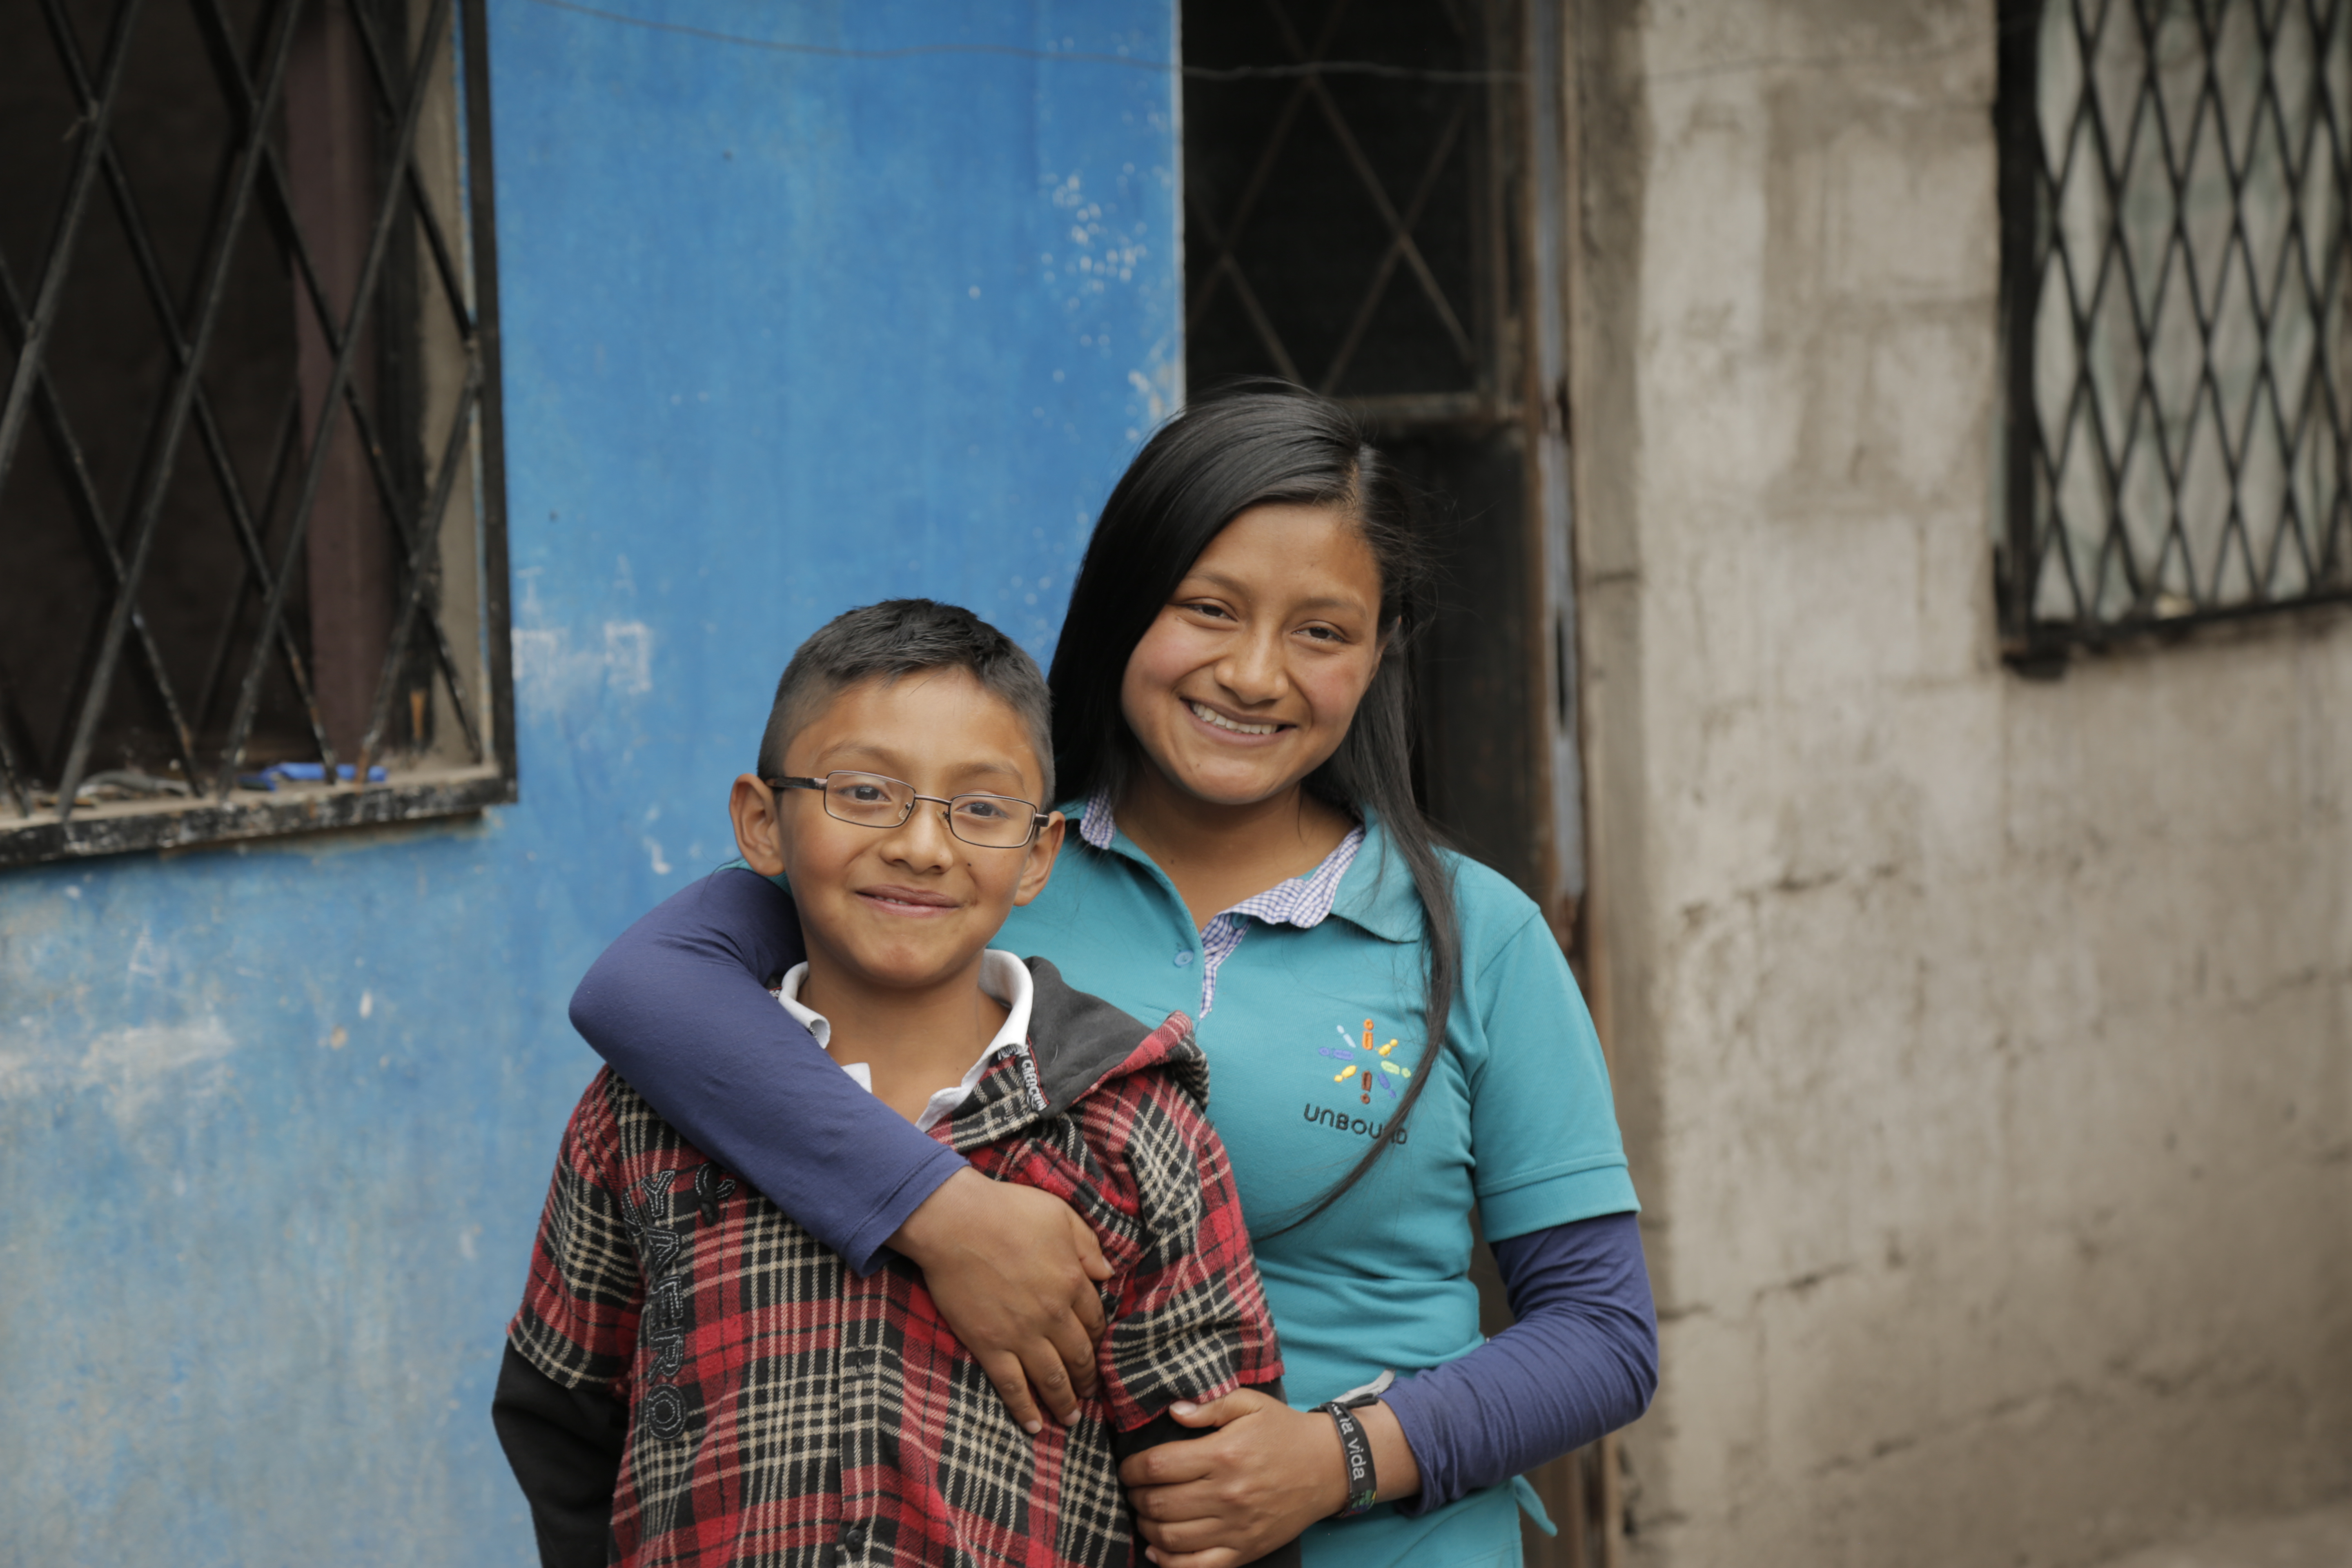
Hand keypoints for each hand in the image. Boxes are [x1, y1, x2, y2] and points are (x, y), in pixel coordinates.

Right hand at [890, 1168, 1111, 1432]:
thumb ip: (1088, 1245)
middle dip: (1088, 1379)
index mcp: (1073, 1282)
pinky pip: (1012, 1386)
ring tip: (1072, 1419)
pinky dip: (1025, 1410)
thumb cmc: (1007, 1210)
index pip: (1095, 1321)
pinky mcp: (989, 1345)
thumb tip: (1109, 1272)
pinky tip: (1034, 1426)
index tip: (1099, 1351)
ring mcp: (1021, 1334)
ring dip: (1065, 1402)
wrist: (955, 1222)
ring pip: (1052, 1378)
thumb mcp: (1060, 1214)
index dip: (1099, 1340)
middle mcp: (1053, 1315)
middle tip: (1091, 1394)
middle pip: (1079, 1356)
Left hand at [1119, 1389, 1344, 1567]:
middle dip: (1135, 1497)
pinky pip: (1197, 1567)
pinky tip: (1157, 1549)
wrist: (1328, 1467)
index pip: (1158, 1467)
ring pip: (1171, 1538)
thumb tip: (1172, 1412)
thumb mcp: (1250, 1404)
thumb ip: (1209, 1406)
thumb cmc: (1284, 1432)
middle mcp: (1227, 1495)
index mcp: (1223, 1455)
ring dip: (1147, 1527)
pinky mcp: (1245, 1551)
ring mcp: (1236, 1528)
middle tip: (1134, 1489)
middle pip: (1158, 1503)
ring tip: (1145, 1513)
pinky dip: (1169, 1563)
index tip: (1128, 1468)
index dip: (1132, 1468)